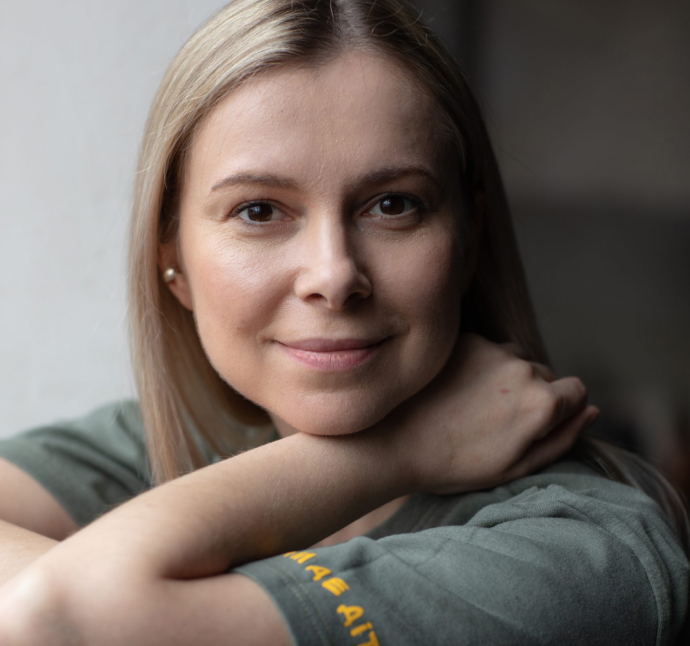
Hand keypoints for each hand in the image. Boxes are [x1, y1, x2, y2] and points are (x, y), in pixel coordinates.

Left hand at [381, 334, 597, 494]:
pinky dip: (478, 365)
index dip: (562, 409)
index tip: (536, 423)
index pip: (577, 390)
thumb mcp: (516, 466)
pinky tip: (454, 388)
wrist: (394, 440)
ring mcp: (489, 349)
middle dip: (532, 393)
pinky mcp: (463, 339)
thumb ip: (562, 438)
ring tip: (473, 404)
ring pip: (515, 359)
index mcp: (540, 402)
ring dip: (506, 376)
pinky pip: (486, 350)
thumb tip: (593, 411)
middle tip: (496, 419)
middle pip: (545, 374)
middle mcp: (520, 367)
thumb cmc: (455, 463)